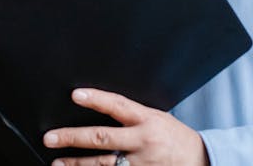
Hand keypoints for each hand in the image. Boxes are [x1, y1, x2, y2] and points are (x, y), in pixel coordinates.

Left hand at [42, 88, 208, 165]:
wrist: (202, 161)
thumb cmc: (174, 136)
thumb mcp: (156, 117)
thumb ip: (131, 114)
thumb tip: (102, 105)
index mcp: (146, 120)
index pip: (117, 105)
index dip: (97, 99)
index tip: (76, 94)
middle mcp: (142, 141)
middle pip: (103, 138)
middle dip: (74, 138)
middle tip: (50, 138)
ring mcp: (141, 163)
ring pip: (104, 164)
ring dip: (78, 164)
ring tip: (57, 163)